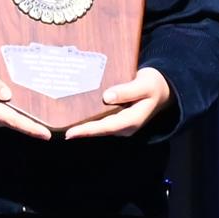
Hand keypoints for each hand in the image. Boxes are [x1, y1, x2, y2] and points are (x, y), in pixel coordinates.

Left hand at [60, 66, 174, 139]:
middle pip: (99, 130)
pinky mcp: (116, 120)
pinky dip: (87, 121)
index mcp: (133, 119)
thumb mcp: (145, 84)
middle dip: (80, 131)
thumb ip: (128, 90)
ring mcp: (121, 125)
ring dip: (81, 127)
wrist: (160, 89)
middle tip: (58, 130)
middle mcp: (126, 126)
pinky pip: (99, 122)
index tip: (70, 133)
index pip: (107, 127)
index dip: (88, 130)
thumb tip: (107, 97)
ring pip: (98, 127)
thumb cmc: (152, 84)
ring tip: (60, 124)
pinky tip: (72, 116)